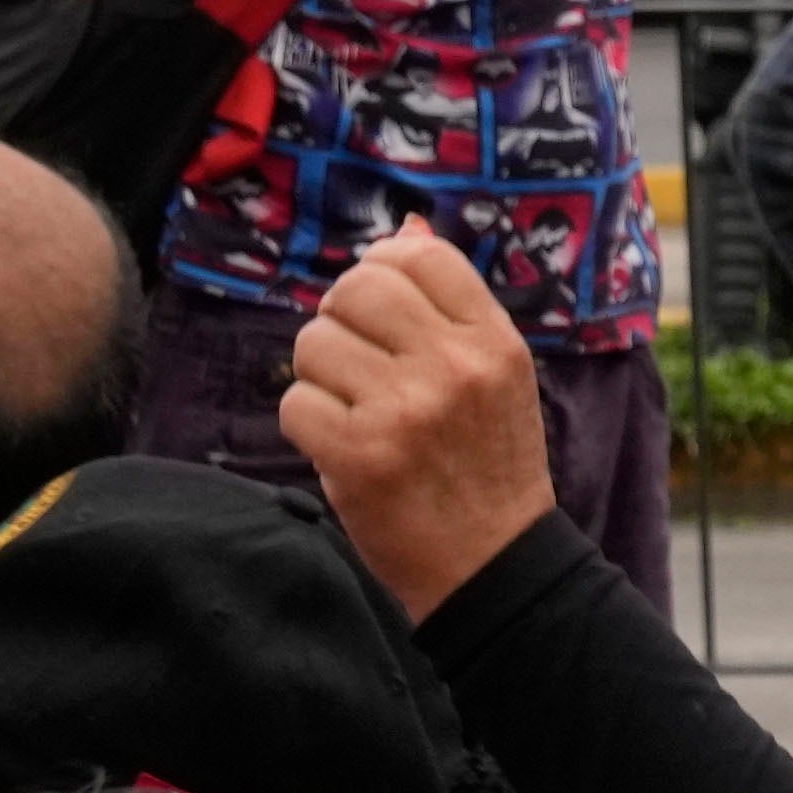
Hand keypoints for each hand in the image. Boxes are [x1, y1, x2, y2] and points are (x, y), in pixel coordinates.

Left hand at [280, 221, 563, 615]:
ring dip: (320, 375)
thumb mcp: (496, 376)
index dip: (383, 268)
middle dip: (341, 318)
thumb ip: (451, 306)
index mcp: (494, 341)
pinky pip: (295, 403)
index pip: (419, 256)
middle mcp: (453, 366)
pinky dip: (308, 425)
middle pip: (356, 288)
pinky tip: (342, 445)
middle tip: (359, 361)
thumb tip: (403, 229)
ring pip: (314, 343)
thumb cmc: (489, 465)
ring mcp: (405, 410)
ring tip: (354, 407)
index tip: (382, 307)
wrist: (493, 563)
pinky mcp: (359, 454)